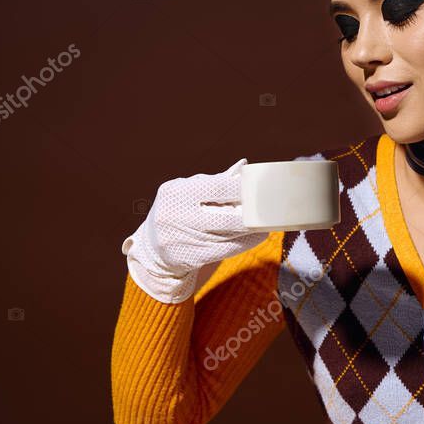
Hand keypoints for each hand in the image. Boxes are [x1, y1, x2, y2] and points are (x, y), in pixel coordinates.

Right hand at [121, 158, 268, 302]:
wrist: (152, 249)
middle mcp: (177, 215)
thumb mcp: (187, 192)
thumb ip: (215, 181)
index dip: (244, 189)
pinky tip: (258, 235)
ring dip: (254, 228)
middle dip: (253, 212)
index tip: (262, 188)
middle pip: (226, 215)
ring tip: (269, 221)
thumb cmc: (178, 211)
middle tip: (272, 207)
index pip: (218, 187)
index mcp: (176, 192)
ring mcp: (183, 239)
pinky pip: (228, 250)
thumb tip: (244, 166)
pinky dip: (246, 242)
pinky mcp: (191, 257)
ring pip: (230, 234)